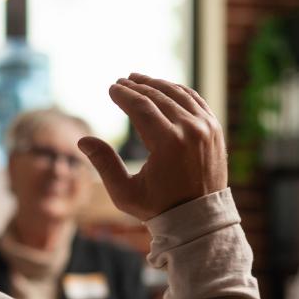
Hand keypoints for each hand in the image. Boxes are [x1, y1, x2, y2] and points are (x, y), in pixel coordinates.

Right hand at [77, 73, 227, 220]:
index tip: (111, 88)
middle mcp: (191, 130)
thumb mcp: (125, 193)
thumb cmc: (159, 207)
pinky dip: (178, 91)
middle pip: (159, 96)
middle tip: (122, 82)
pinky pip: (195, 100)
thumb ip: (104, 164)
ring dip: (157, 84)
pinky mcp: (215, 129)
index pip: (141, 106)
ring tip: (139, 80)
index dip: (124, 95)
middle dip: (137, 86)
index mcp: (169, 143)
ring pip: (178, 94)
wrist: (199, 218)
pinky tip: (164, 89)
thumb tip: (82, 140)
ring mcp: (207, 128)